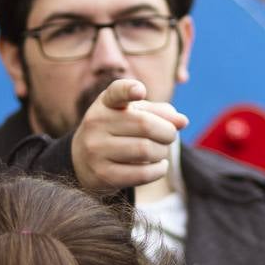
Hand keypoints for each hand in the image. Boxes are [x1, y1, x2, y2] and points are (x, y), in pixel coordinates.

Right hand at [71, 79, 188, 194]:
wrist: (82, 161)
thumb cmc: (117, 132)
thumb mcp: (134, 115)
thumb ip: (159, 113)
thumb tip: (182, 121)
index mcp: (106, 103)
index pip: (116, 92)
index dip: (129, 90)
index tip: (140, 91)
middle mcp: (96, 123)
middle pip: (145, 125)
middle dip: (167, 132)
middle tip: (170, 136)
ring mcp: (96, 150)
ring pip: (145, 150)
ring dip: (163, 152)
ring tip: (161, 152)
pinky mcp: (102, 175)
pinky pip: (142, 174)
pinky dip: (159, 170)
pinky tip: (159, 166)